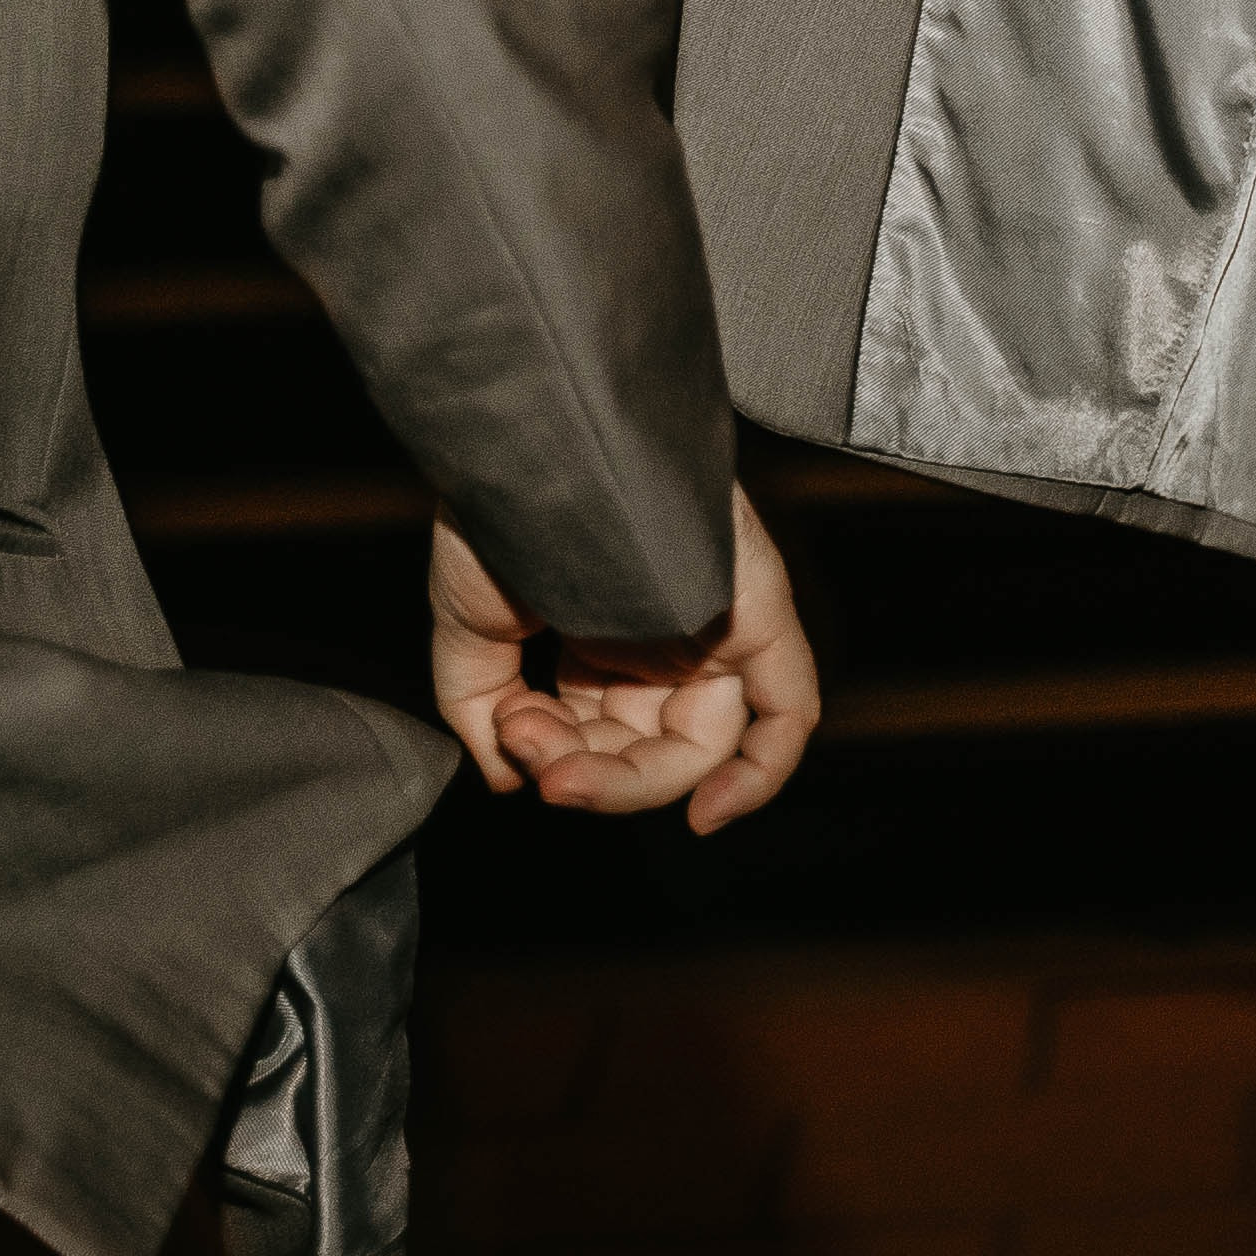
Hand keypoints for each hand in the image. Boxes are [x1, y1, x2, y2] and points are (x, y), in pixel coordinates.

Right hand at [426, 486, 822, 837]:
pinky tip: (707, 813)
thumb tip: (509, 779)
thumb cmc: (499, 512)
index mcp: (609, 632)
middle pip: (650, 750)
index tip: (510, 748)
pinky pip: (785, 712)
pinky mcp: (758, 611)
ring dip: (620, 777)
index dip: (559, 761)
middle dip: (584, 773)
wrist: (529, 442)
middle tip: (528, 755)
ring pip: (698, 747)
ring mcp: (717, 622)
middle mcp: (669, 632)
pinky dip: (759, 774)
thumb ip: (482, 710)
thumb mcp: (470, 626)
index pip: (602, 734)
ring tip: (545, 748)